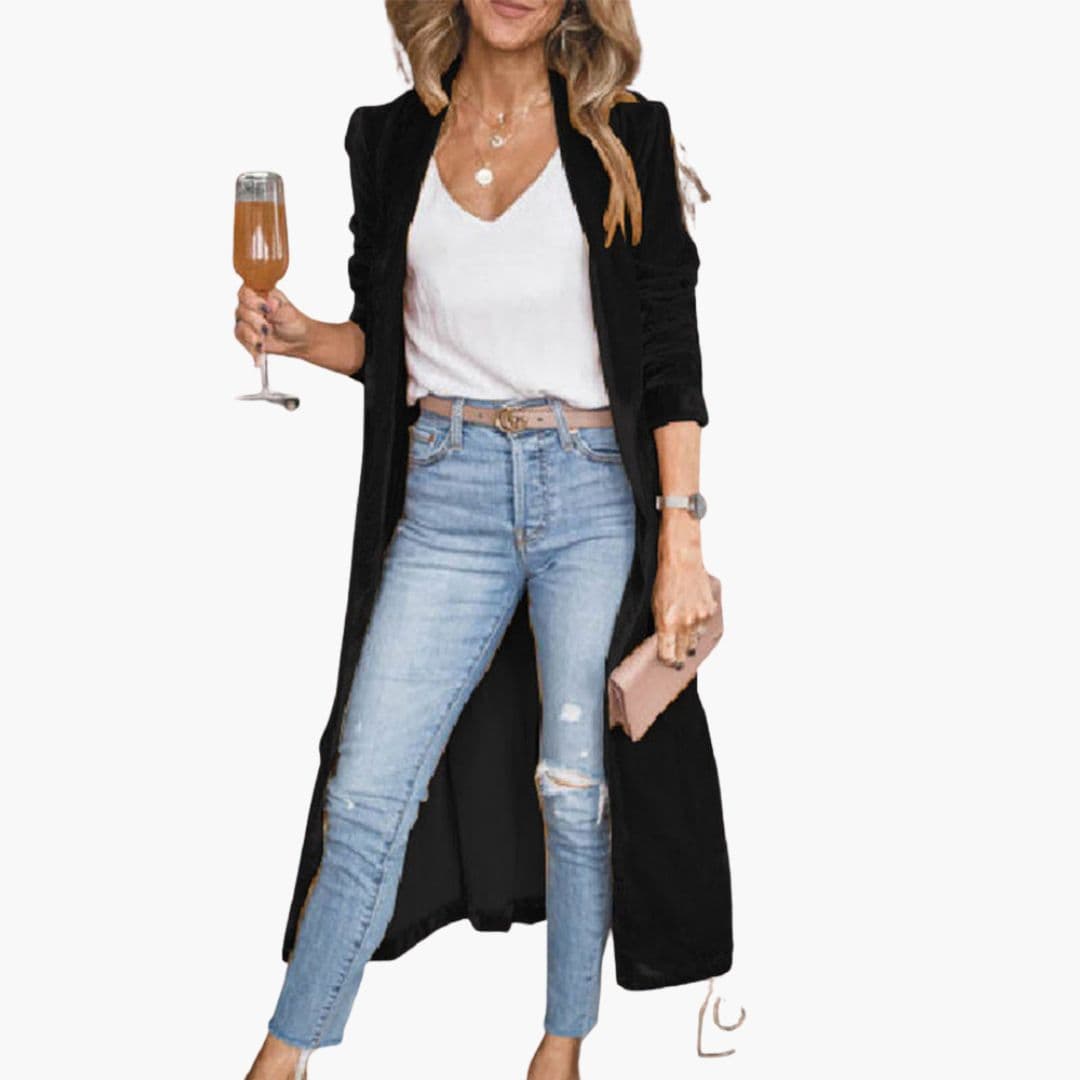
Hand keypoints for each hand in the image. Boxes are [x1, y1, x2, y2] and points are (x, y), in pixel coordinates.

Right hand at [234, 285, 310, 366]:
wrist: (299, 340)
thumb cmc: (294, 322)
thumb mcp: (289, 313)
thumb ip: (277, 308)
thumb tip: (269, 302)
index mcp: (261, 294)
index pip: (246, 292)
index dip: (252, 301)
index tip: (265, 309)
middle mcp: (250, 306)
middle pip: (241, 310)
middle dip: (254, 321)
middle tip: (267, 328)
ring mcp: (247, 321)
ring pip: (240, 326)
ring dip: (253, 335)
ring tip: (265, 339)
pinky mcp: (246, 335)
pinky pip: (242, 340)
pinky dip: (251, 346)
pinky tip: (260, 349)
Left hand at [653, 518, 718, 667]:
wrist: (682, 563)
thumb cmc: (665, 582)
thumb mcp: (655, 606)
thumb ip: (661, 626)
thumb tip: (665, 642)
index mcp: (667, 624)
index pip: (668, 654)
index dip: (667, 661)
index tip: (667, 663)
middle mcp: (684, 624)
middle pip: (682, 651)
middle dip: (679, 658)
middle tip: (678, 665)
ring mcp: (699, 618)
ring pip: (695, 641)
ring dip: (690, 645)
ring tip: (687, 649)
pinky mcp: (709, 610)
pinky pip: (705, 626)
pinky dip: (700, 628)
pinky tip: (695, 628)